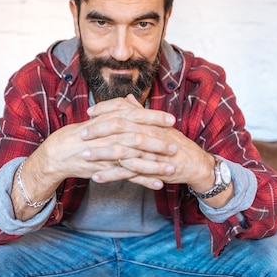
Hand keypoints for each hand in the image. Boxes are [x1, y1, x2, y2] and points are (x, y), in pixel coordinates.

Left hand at [81, 94, 216, 191]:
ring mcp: (149, 153)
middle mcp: (149, 134)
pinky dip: (111, 176)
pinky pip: (127, 173)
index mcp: (149, 122)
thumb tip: (128, 99)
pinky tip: (96, 177)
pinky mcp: (150, 171)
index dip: (106, 110)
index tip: (90, 112)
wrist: (196, 164)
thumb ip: (141, 113)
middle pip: (120, 128)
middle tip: (81, 133)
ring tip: (83, 156)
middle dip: (98, 131)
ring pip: (121, 151)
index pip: (124, 110)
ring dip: (100, 154)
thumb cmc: (176, 143)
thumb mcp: (159, 125)